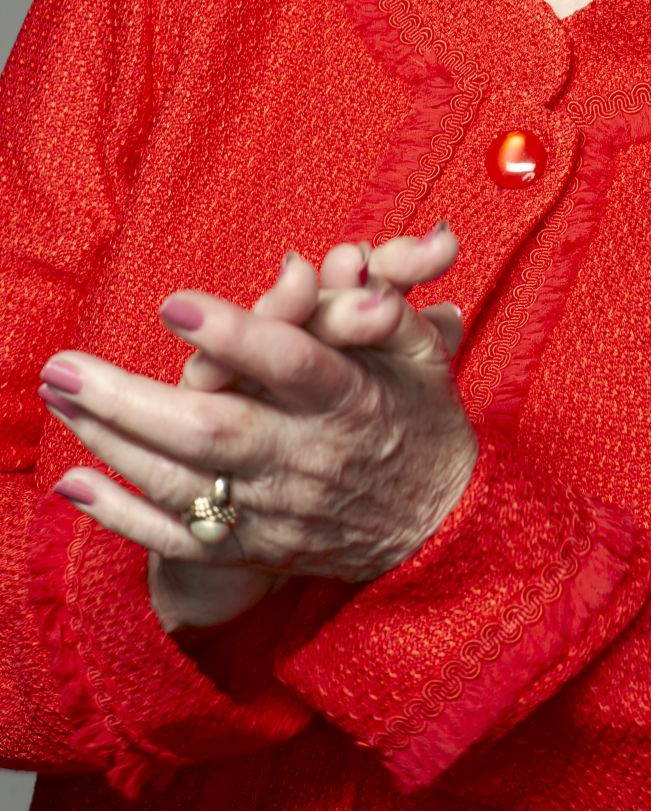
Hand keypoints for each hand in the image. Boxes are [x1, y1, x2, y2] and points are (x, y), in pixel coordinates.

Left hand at [38, 227, 473, 631]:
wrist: (433, 528)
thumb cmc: (418, 419)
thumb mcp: (420, 355)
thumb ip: (379, 310)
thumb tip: (347, 264)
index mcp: (350, 400)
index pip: (292, 365)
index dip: (235, 335)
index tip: (175, 303)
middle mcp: (306, 458)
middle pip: (215, 431)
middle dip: (130, 401)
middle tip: (64, 366)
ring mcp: (274, 509)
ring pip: (184, 483)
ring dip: (111, 442)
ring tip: (58, 397)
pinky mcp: (253, 546)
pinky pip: (179, 539)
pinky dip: (121, 518)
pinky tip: (72, 484)